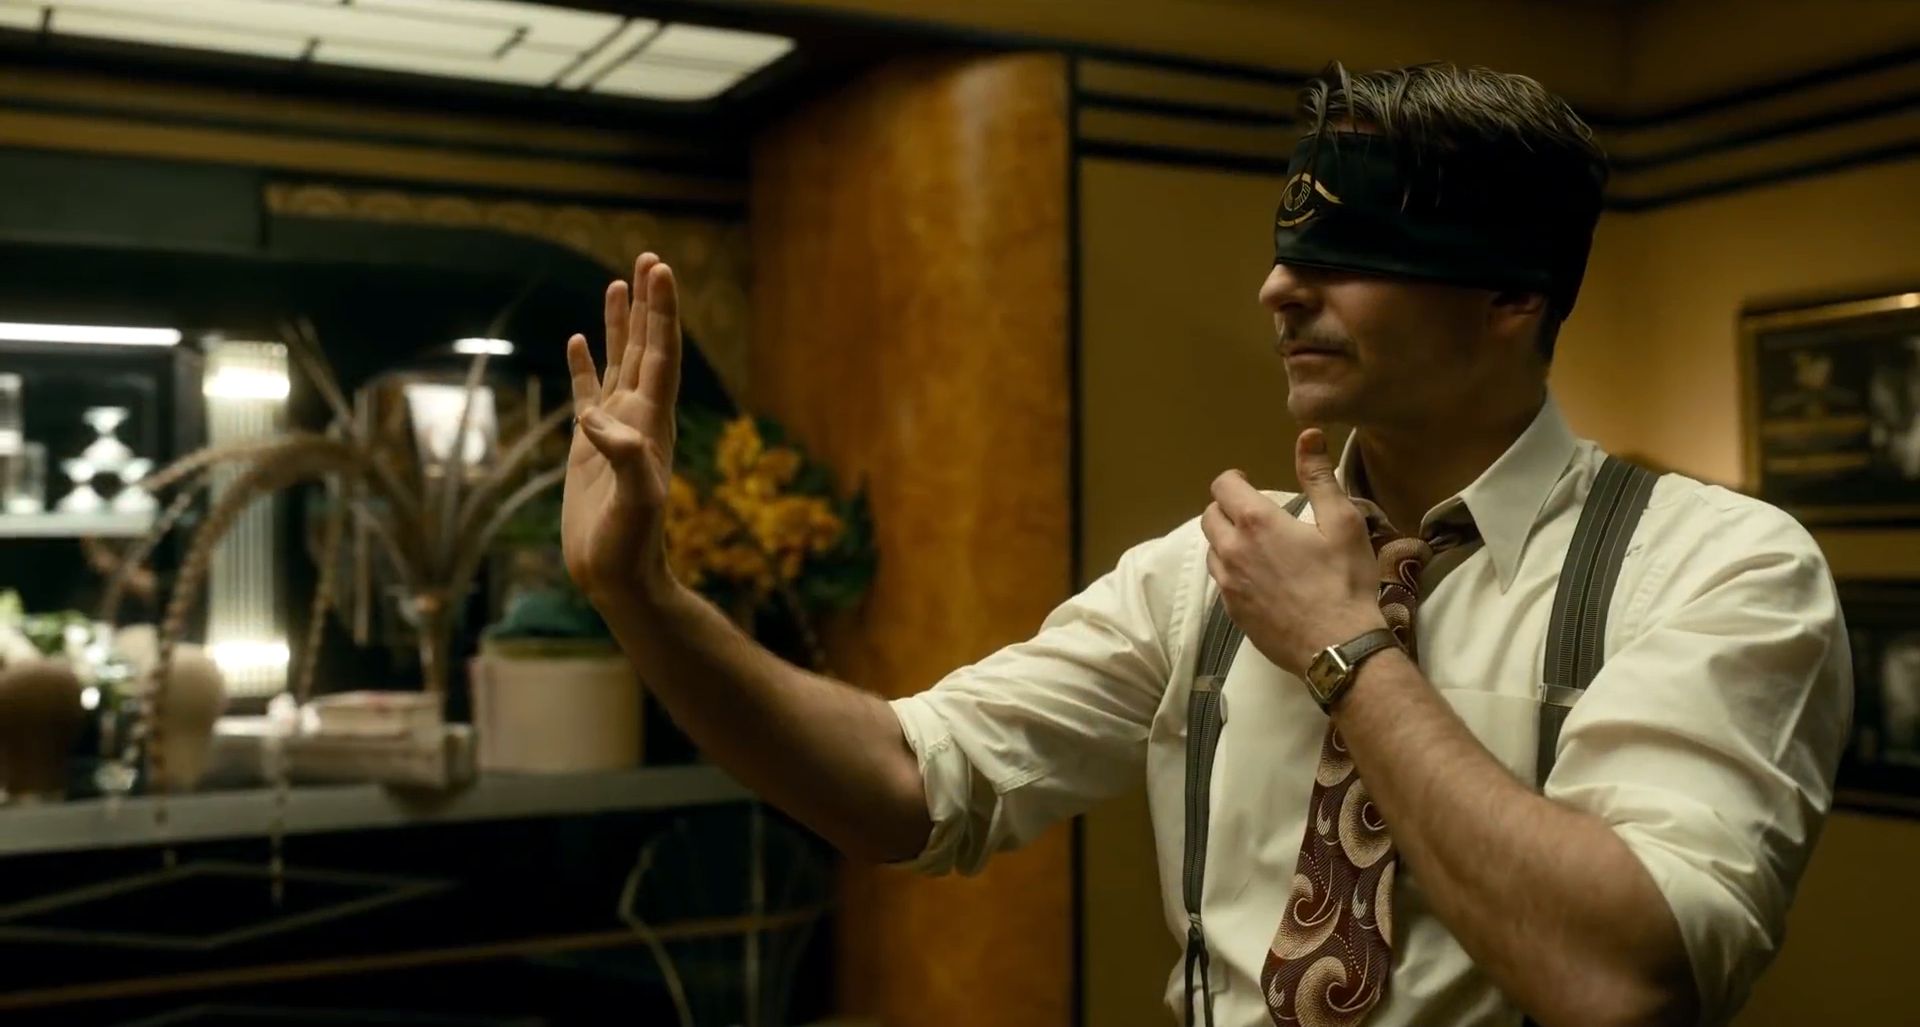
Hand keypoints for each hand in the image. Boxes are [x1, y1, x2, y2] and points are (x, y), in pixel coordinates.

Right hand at [561, 253, 682, 607]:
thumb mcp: (635, 502)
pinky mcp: (590, 446)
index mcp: (653, 422)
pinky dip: (584, 364)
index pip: (661, 354)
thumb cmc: (631, 543)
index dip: (661, 312)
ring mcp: (615, 428)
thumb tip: (595, 417)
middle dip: (648, 304)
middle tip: (649, 258)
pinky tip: (577, 339)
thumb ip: (624, 458)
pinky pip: (588, 392)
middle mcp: (639, 417)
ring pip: (620, 362)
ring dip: (620, 325)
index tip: (659, 270)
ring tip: (619, 283)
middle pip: (647, 347)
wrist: (617, 575)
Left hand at [1201, 428, 1385, 675]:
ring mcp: (1228, 584)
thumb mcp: (1342, 523)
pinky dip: (1232, 571)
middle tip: (1255, 514)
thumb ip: (1319, 477)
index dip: (1235, 480)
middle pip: (1210, 516)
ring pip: (1212, 549)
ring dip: (1226, 540)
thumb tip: (1307, 434)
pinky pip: (1221, 581)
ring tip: (1257, 546)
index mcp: (1256, 522)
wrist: (1338, 648)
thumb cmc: (1345, 583)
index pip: (1223, 485)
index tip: (1250, 484)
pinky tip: (1260, 578)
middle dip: (1227, 508)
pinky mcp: (1232, 612)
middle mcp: (1232, 550)